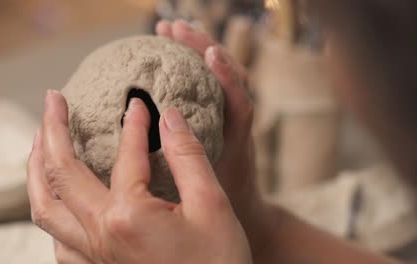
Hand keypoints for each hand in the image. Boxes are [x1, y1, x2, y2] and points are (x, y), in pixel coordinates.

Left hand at [27, 91, 251, 263]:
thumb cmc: (218, 263)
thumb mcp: (212, 205)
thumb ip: (188, 156)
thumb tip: (170, 117)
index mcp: (128, 216)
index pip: (125, 155)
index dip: (134, 123)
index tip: (138, 103)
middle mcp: (100, 236)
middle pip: (59, 174)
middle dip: (53, 129)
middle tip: (53, 100)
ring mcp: (93, 257)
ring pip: (44, 208)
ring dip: (36, 170)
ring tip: (38, 142)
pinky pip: (58, 239)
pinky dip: (50, 210)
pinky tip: (58, 200)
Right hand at [156, 20, 276, 258]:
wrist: (247, 210)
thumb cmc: (226, 202)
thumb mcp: (210, 189)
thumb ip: (194, 167)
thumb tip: (168, 136)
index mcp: (238, 139)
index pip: (239, 101)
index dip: (228, 77)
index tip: (211, 55)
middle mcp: (236, 121)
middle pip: (229, 74)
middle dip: (203, 47)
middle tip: (172, 28)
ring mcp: (229, 116)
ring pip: (219, 74)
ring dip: (197, 50)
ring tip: (169, 30)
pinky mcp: (220, 116)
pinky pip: (209, 85)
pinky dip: (193, 66)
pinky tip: (171, 57)